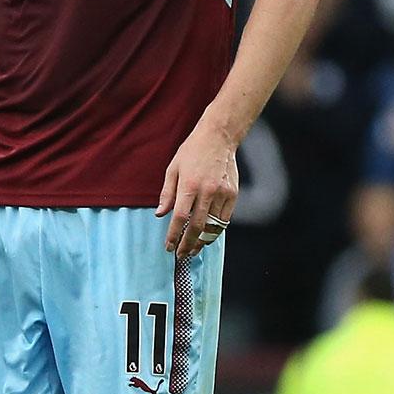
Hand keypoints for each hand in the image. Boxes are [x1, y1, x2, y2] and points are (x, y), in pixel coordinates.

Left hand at [157, 120, 238, 256]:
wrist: (218, 138)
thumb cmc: (191, 152)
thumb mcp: (172, 169)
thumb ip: (166, 194)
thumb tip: (160, 214)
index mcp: (188, 185)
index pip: (180, 218)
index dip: (174, 236)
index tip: (169, 247)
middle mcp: (207, 191)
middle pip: (197, 227)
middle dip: (188, 244)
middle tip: (181, 255)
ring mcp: (222, 193)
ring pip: (214, 226)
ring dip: (203, 241)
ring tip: (194, 249)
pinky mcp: (233, 194)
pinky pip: (224, 219)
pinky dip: (216, 230)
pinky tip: (207, 235)